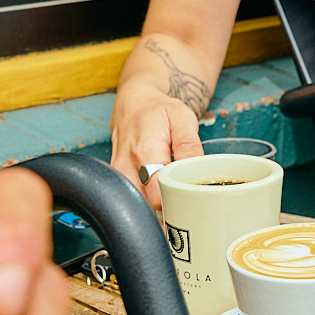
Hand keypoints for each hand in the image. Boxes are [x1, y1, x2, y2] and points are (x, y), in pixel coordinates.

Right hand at [110, 79, 204, 209]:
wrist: (134, 103)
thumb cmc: (158, 111)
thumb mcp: (182, 119)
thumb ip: (190, 147)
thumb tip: (196, 175)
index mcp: (144, 151)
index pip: (158, 194)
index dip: (175, 203)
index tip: (190, 202)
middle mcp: (126, 166)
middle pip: (146, 205)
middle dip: (167, 210)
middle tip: (186, 205)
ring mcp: (118, 174)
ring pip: (138, 205)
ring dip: (157, 208)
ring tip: (175, 199)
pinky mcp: (117, 179)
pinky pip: (133, 198)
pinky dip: (148, 202)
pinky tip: (161, 196)